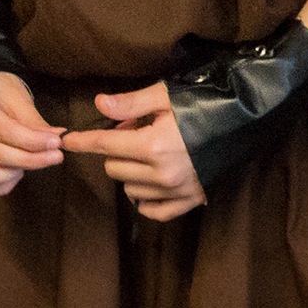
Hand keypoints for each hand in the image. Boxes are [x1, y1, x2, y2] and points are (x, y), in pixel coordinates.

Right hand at [0, 69, 66, 197]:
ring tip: (26, 160)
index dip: (31, 141)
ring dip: (11, 175)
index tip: (56, 144)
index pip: (1, 130)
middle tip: (55, 156)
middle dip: (29, 159)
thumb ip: (33, 120)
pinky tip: (14, 171)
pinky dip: (1, 185)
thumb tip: (57, 140)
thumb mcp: (14, 93)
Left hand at [61, 81, 205, 220]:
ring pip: (130, 190)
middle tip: (135, 132)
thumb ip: (130, 103)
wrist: (242, 124)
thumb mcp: (164, 96)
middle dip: (116, 150)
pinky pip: (154, 211)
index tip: (66, 142)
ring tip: (147, 152)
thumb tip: (99, 104)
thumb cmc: (200, 104)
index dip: (82, 142)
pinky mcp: (190, 202)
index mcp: (153, 145)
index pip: (105, 146)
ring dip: (130, 172)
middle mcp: (161, 174)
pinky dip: (145, 199)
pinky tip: (148, 183)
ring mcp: (176, 192)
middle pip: (114, 168)